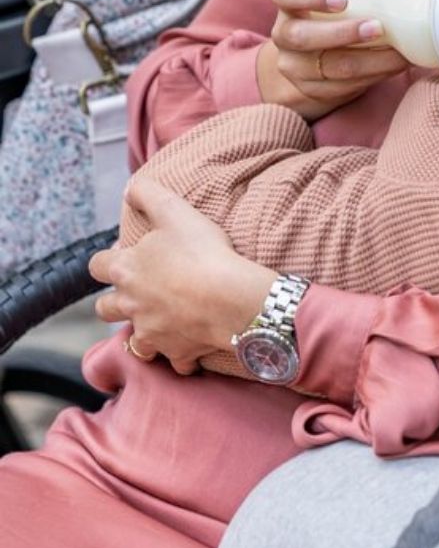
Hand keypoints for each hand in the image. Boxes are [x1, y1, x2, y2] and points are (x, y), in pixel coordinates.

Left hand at [89, 176, 275, 374]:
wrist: (232, 298)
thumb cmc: (203, 252)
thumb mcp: (176, 210)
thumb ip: (148, 194)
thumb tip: (131, 186)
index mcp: (126, 270)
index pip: (97, 265)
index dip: (108, 260)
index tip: (127, 255)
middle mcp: (132, 305)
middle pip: (105, 309)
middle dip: (115, 302)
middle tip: (140, 292)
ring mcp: (153, 333)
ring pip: (135, 342)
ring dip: (144, 334)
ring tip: (162, 323)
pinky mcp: (178, 353)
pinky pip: (175, 361)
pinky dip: (182, 355)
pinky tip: (194, 346)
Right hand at [258, 0, 408, 120]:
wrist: (307, 67)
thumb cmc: (330, 22)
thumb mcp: (330, 3)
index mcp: (288, 5)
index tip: (342, 0)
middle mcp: (284, 36)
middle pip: (304, 37)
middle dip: (345, 33)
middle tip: (377, 28)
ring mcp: (294, 67)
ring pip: (332, 67)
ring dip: (371, 61)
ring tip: (399, 53)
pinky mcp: (311, 92)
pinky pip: (345, 86)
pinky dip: (374, 76)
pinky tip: (394, 67)